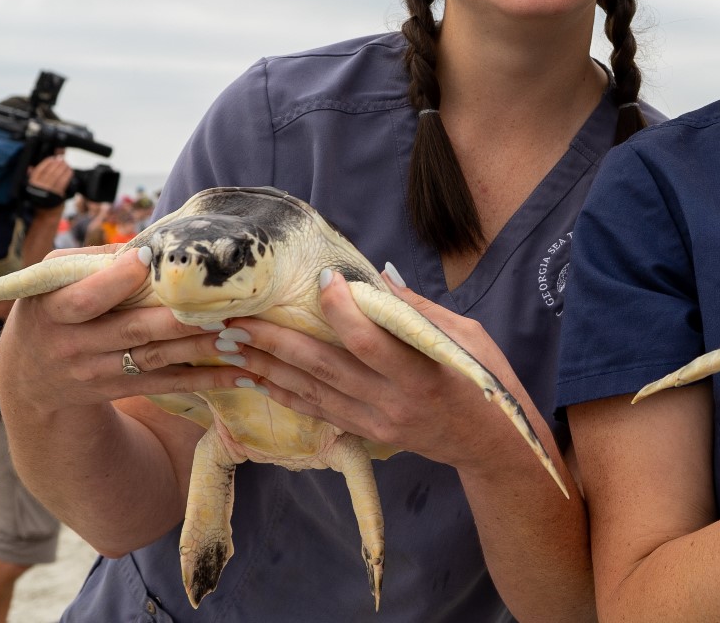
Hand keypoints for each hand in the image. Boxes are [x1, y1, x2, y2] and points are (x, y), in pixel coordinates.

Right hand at [0, 245, 258, 417]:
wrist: (27, 377)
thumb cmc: (49, 310)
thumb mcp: (52, 282)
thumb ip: (92, 262)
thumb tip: (149, 246)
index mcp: (54, 310)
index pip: (86, 298)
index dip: (117, 280)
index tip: (149, 260)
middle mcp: (75, 344)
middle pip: (133, 330)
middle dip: (178, 320)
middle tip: (221, 306)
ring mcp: (97, 371)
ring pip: (156, 358)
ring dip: (200, 347)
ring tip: (239, 334)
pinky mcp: (118, 389)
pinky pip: (164, 383)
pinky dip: (201, 379)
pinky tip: (235, 371)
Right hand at [27, 155, 74, 202]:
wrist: (45, 215)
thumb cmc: (40, 200)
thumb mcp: (34, 189)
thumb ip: (32, 178)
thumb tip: (30, 167)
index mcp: (32, 184)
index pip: (39, 169)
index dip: (47, 162)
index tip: (53, 158)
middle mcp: (39, 187)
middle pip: (49, 171)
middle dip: (57, 163)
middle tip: (61, 159)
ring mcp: (48, 191)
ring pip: (57, 175)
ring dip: (63, 167)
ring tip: (66, 164)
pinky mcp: (57, 195)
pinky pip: (63, 182)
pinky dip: (67, 175)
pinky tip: (69, 171)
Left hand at [221, 266, 533, 474]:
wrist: (489, 444)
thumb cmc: (484, 380)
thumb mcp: (467, 336)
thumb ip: (417, 310)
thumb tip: (376, 276)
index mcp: (421, 374)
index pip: (370, 341)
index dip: (341, 308)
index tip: (322, 277)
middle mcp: (391, 402)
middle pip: (324, 366)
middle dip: (276, 339)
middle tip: (237, 316)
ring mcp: (375, 421)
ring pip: (311, 390)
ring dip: (267, 365)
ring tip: (230, 342)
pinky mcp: (365, 433)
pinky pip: (318, 410)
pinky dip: (285, 392)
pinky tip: (257, 376)